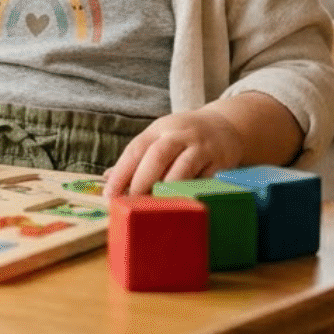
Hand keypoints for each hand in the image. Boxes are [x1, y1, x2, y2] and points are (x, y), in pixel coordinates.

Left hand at [102, 108, 244, 196]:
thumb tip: (107, 179)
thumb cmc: (184, 137)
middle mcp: (179, 134)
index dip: (121, 172)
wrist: (226, 126)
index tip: (109, 194)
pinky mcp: (220, 161)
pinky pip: (206, 179)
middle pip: (158, 155)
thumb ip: (136, 158)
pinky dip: (192, 192)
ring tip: (155, 207)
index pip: (136, 149)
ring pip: (183, 167)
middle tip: (131, 203)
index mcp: (159, 129)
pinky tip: (183, 205)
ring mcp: (202, 147)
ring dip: (167, 188)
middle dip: (142, 181)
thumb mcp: (159, 138)